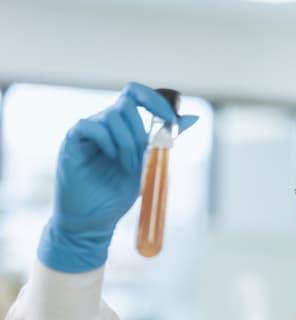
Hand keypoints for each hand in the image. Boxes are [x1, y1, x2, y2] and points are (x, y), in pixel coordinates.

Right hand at [37, 82, 197, 272]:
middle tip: (143, 161)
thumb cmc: (118, 193)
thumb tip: (193, 118)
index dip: (154, 100)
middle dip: (142, 133)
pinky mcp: (72, 141)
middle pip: (126, 104)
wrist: (95, 219)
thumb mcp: (151, 165)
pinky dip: (107, 142)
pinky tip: (112, 159)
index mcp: (124, 126)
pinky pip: (89, 125)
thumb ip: (167, 141)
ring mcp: (88, 131)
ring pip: (112, 116)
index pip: (136, 94)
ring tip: (129, 168)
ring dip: (128, 144)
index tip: (170, 120)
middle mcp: (105, 123)